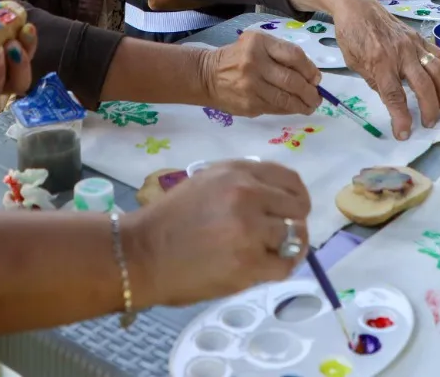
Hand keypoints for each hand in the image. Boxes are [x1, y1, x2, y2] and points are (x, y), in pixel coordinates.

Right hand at [123, 161, 310, 307]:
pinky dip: (281, 267)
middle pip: (298, 208)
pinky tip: (268, 266)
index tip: (292, 209)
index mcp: (236, 172)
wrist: (142, 253)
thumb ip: (241, 182)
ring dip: (288, 246)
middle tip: (281, 235)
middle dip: (294, 222)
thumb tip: (276, 196)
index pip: (289, 180)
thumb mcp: (205, 182)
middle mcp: (247, 195)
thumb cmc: (170, 219)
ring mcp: (250, 230)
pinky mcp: (249, 264)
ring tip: (273, 252)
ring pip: (294, 236)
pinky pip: (285, 265)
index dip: (297, 197)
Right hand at [199, 30, 320, 116]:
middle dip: (310, 91)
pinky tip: (294, 108)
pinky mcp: (249, 104)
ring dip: (303, 105)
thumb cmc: (237, 57)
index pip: (293, 56)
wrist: (207, 75)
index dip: (310, 69)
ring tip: (310, 106)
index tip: (317, 78)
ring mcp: (251, 86)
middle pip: (292, 80)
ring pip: (286, 99)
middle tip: (317, 97)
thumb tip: (312, 77)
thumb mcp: (257, 44)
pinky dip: (288, 109)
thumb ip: (282, 54)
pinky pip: (275, 108)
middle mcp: (255, 63)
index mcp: (259, 43)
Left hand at [322, 0, 439, 139]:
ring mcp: (412, 44)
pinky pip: (437, 55)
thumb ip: (374, 81)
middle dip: (430, 109)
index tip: (404, 133)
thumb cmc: (352, 35)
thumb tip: (391, 97)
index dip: (401, 117)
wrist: (357, 6)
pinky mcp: (418, 37)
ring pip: (438, 70)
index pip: (395, 96)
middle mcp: (401, 53)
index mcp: (380, 62)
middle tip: (430, 123)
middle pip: (423, 86)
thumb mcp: (355, 64)